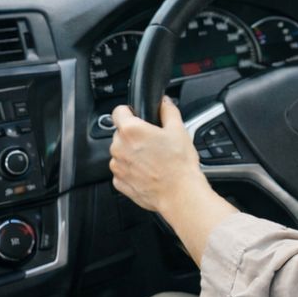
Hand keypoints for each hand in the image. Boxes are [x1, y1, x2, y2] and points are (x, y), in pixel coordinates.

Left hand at [109, 97, 206, 214]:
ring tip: (152, 159)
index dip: (129, 111)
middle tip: (152, 142)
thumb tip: (164, 103)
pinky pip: (122, 170)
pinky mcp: (119, 183)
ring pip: (120, 152)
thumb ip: (168, 110)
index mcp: (131, 130)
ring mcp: (117, 166)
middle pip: (120, 133)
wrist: (179, 194)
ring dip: (131, 153)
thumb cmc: (179, 165)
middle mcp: (119, 147)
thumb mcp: (178, 130)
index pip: (118, 111)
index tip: (136, 116)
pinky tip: (148, 172)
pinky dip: (131, 170)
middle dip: (134, 135)